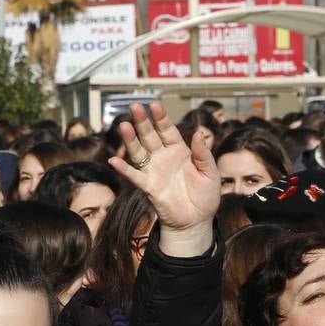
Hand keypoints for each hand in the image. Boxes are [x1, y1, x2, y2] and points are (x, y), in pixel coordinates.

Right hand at [109, 101, 220, 257]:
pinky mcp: (149, 187)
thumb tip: (199, 133)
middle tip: (135, 106)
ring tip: (124, 126)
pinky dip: (124, 169)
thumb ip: (203, 154)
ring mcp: (154, 171)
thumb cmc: (205, 197)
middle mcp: (163, 157)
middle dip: (143, 122)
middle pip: (150, 136)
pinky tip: (114, 160)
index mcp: (179, 151)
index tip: (154, 104)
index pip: (167, 129)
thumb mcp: (210, 173)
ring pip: (139, 152)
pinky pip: (134, 177)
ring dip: (131, 139)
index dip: (161, 117)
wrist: (197, 221)